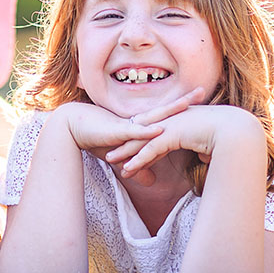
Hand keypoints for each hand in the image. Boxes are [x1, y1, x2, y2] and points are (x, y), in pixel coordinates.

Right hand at [61, 87, 204, 185]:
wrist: (71, 128)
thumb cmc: (95, 139)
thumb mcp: (121, 156)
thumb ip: (138, 166)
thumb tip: (152, 182)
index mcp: (139, 125)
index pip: (164, 116)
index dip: (181, 109)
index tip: (199, 102)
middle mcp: (136, 121)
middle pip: (164, 110)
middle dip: (183, 101)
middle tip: (202, 90)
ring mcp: (127, 125)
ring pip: (153, 116)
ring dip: (170, 110)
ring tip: (187, 103)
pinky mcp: (117, 131)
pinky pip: (134, 132)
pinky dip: (147, 131)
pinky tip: (160, 129)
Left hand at [106, 103, 262, 178]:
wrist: (236, 130)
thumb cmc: (229, 137)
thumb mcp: (212, 143)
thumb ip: (203, 149)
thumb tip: (204, 157)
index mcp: (180, 120)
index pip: (155, 131)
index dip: (142, 140)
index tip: (130, 148)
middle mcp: (172, 120)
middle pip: (143, 133)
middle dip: (126, 143)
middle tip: (111, 152)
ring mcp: (171, 126)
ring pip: (142, 141)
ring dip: (125, 152)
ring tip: (110, 161)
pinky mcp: (171, 134)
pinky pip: (150, 150)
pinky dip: (137, 160)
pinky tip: (127, 170)